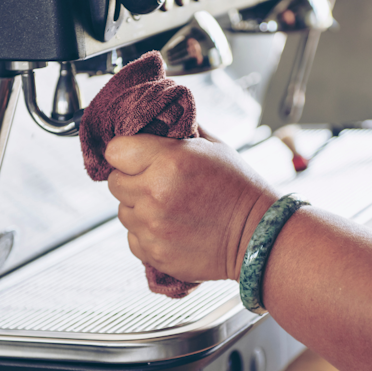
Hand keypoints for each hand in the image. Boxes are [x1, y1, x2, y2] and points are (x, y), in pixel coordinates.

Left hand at [105, 134, 278, 281]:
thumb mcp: (214, 147)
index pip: (115, 150)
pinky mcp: (154, 253)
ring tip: (168, 207)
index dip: (125, 152)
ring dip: (138, 207)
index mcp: (168, 161)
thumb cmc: (240, 190)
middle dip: (131, 179)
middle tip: (156, 181)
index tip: (137, 156)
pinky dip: (146, 233)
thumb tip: (157, 118)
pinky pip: (132, 238)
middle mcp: (154, 194)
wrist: (257, 236)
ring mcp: (152, 227)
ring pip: (122, 211)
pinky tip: (170, 227)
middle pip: (114, 182)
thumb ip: (179, 131)